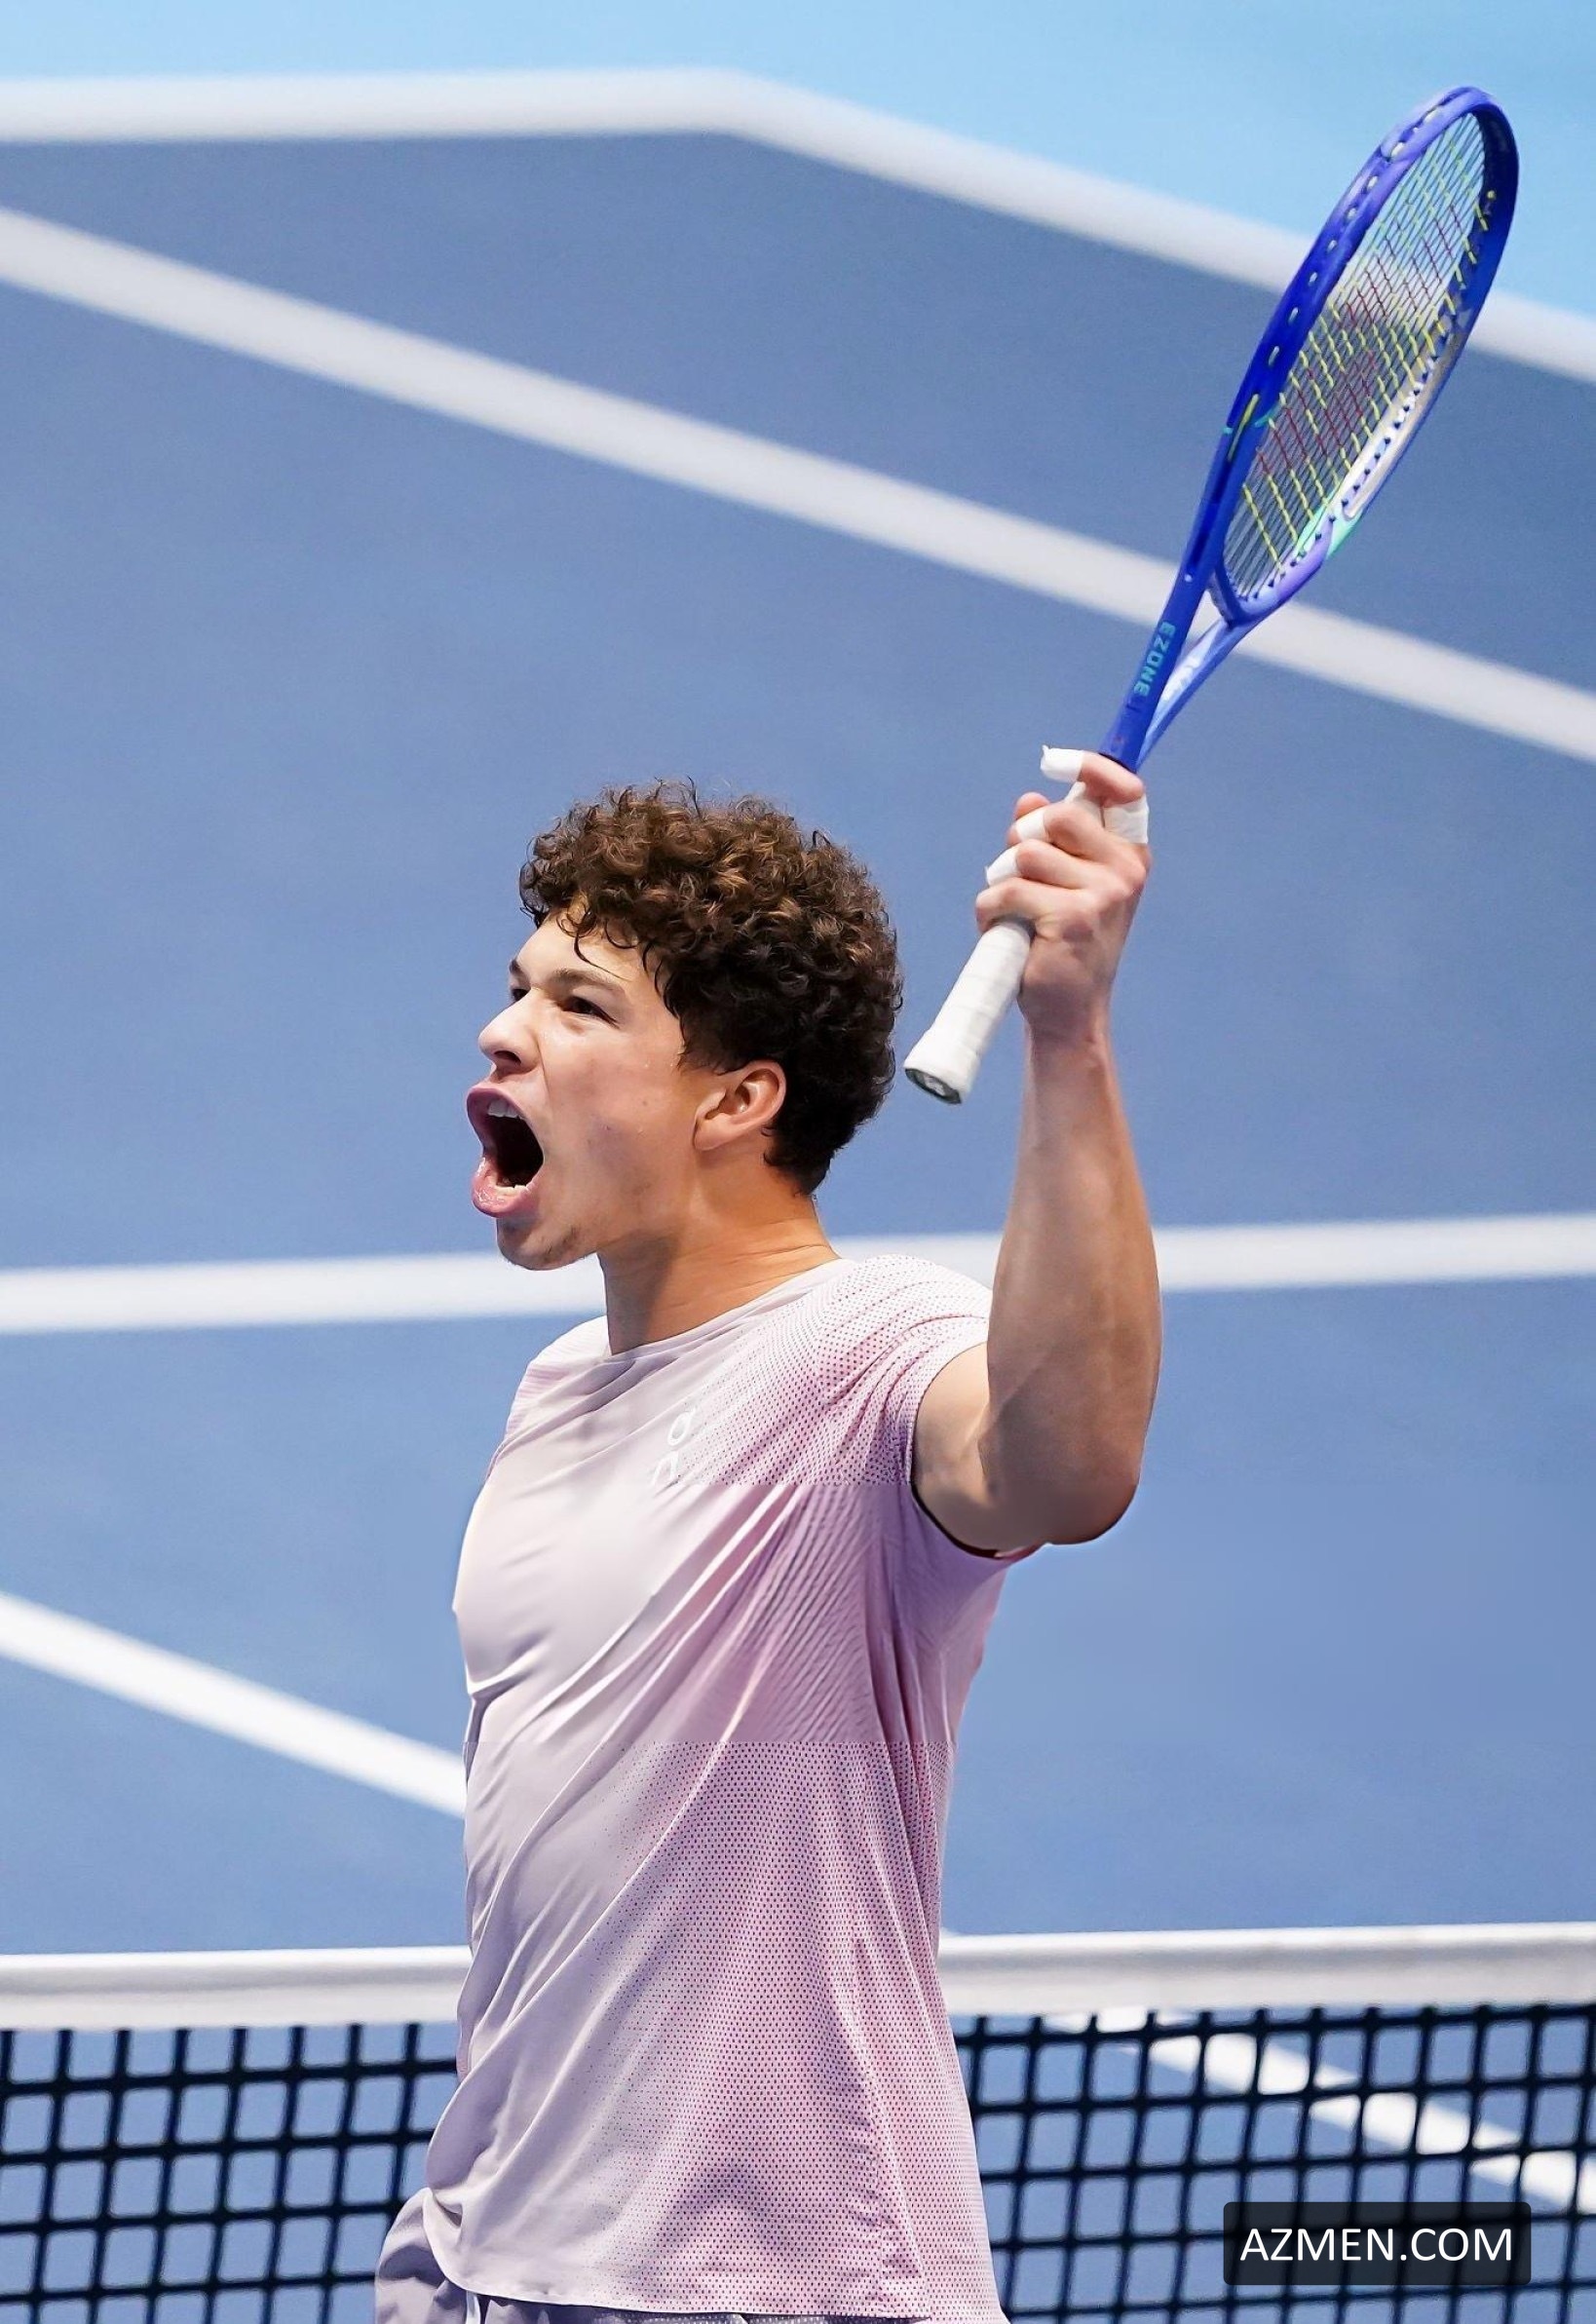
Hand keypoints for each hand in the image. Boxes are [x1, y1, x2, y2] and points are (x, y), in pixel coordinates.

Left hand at [976, 751, 1148, 1047]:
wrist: (1067, 1012)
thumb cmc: (1061, 944)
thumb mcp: (1061, 884)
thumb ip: (1048, 841)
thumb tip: (1028, 800)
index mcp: (1129, 855)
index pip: (1124, 790)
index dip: (1091, 767)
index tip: (1053, 763)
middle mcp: (1125, 870)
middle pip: (1055, 817)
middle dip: (1021, 841)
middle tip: (1019, 876)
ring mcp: (1103, 894)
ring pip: (1024, 855)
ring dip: (1002, 883)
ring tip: (1013, 914)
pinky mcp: (1071, 917)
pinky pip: (1007, 890)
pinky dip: (991, 910)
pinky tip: (1004, 931)